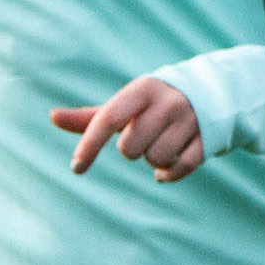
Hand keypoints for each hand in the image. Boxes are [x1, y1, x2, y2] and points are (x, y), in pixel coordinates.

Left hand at [53, 77, 206, 181]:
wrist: (212, 92)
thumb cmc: (153, 104)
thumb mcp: (125, 104)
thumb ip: (91, 117)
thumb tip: (52, 116)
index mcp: (142, 90)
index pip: (108, 119)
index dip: (89, 145)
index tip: (76, 168)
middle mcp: (167, 102)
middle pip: (130, 148)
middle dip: (131, 150)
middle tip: (143, 137)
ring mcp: (190, 119)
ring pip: (155, 160)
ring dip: (153, 161)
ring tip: (161, 144)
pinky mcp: (208, 138)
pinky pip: (180, 169)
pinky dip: (169, 174)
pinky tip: (169, 166)